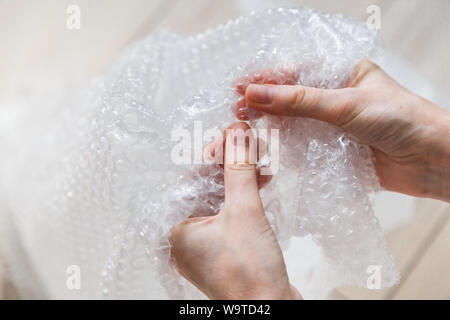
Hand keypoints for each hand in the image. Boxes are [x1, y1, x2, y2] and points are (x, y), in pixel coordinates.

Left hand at [169, 122, 301, 299]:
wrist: (272, 311)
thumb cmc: (250, 273)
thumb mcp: (244, 212)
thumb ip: (239, 170)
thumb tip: (237, 135)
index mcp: (177, 227)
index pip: (192, 177)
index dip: (215, 152)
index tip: (234, 133)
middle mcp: (186, 236)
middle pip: (207, 186)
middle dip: (231, 163)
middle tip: (250, 144)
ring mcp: (206, 243)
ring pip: (221, 198)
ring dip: (241, 178)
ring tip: (261, 161)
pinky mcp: (226, 247)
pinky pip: (231, 212)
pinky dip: (245, 196)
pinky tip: (261, 181)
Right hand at [238, 59, 449, 201]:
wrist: (434, 161)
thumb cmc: (400, 120)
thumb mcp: (345, 104)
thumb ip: (299, 101)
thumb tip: (254, 94)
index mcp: (343, 73)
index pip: (296, 71)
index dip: (266, 79)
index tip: (239, 87)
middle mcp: (337, 97)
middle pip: (292, 97)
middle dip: (264, 103)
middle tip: (237, 110)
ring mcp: (335, 125)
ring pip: (296, 122)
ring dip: (272, 125)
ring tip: (246, 128)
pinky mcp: (336, 150)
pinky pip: (305, 146)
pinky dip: (287, 147)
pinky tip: (269, 147)